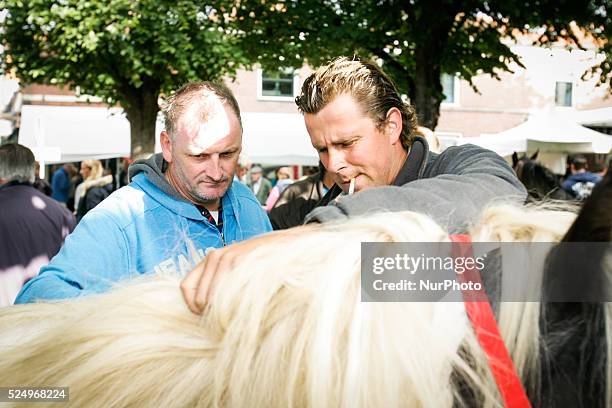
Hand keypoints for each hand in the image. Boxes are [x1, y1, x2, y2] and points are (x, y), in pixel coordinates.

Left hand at [180, 224, 317, 313]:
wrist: (291, 244)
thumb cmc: (265, 260)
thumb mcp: (239, 266)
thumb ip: (222, 281)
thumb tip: (206, 310)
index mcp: (212, 258)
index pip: (186, 287)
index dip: (193, 308)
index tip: (207, 316)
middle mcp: (216, 256)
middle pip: (199, 299)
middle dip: (209, 315)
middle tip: (227, 321)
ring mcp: (229, 259)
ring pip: (212, 301)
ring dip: (222, 315)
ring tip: (238, 318)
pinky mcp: (244, 264)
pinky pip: (229, 296)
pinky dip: (235, 309)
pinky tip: (248, 308)